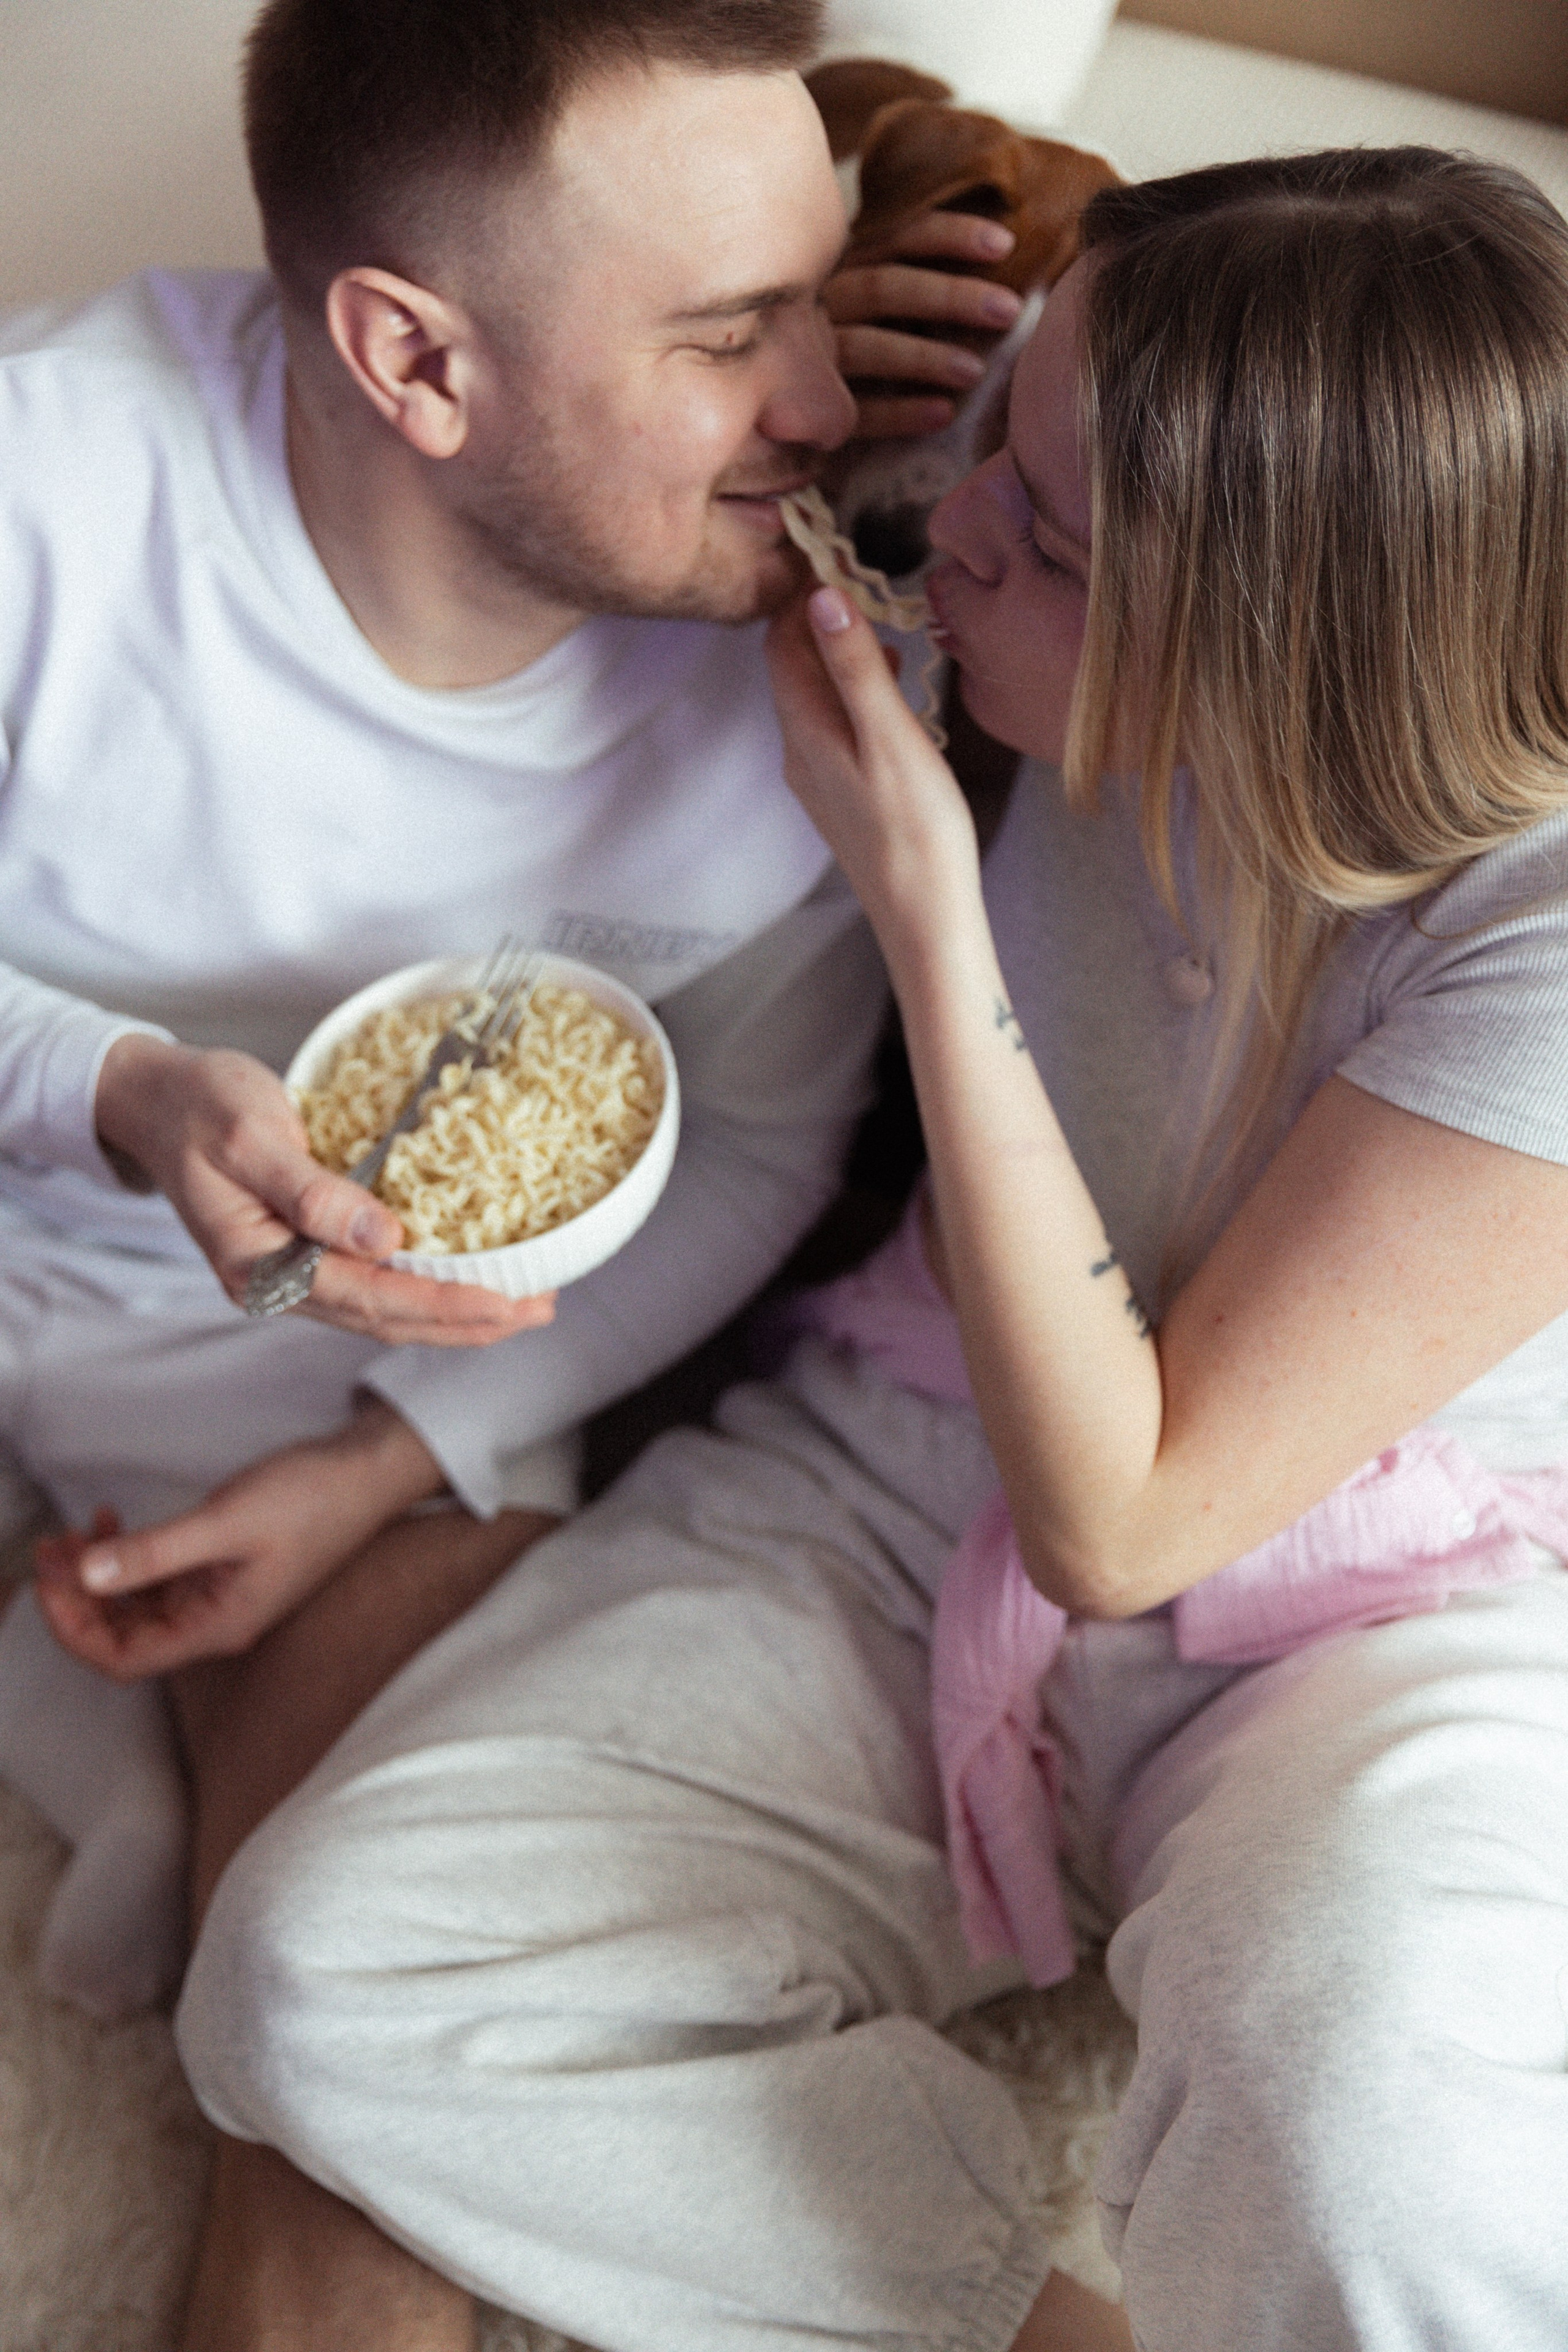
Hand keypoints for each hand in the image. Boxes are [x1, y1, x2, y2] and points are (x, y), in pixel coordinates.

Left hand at [33, 1401, 447, 1677]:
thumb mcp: (226, 1521)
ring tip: (72, 1532)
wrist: (367, 1472)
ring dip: (97, 1576)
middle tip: (51, 1550)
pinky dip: (125, 1559)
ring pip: (135, 1607)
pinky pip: (157, 1581)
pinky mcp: (222, 1571)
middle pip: (123, 1637)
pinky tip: (112, 1524)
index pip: (124, 1659)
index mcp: (219, 1626)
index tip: (49, 1581)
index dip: (75, 1629)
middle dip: (78, 1599)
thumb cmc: (311, 1498)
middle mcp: (215, 1623)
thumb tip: (88, 1575)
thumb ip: (156, 1552)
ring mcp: (219, 1598)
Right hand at [95, 1034, 556, 1345]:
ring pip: (384, 1311)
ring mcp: (290, 1274)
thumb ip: (313, 1191)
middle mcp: (276, 1284)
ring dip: (453, 1312)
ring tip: (521, 1303)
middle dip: (466, 1321)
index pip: (368, 1300)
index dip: (442, 1305)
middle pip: (385, 1320)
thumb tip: (384, 1238)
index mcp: (259, 1265)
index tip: (507, 1302)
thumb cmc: (199, 1106)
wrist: (156, 1098)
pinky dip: (426, 1287)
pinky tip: (467, 1278)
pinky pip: (374, 1284)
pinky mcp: (304, 1253)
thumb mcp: (251, 1135)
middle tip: (539, 1308)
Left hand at [765, 585, 979, 937]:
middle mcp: (799, 751)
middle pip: (793, 666)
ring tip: (887, 631)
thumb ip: (856, 667)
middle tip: (866, 582)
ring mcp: (818, 776)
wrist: (924, 916)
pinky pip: (835, 724)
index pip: (780, 643)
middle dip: (821, 619)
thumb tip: (824, 598)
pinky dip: (856, 692)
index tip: (836, 557)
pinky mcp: (842, 793)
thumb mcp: (890, 737)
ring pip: (815, 695)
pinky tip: (894, 690)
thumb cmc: (916, 830)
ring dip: (843, 656)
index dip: (801, 595)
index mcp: (804, 731)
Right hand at [826, 212, 1023, 440]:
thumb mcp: (863, 294)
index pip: (899, 238)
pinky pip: (854, 410)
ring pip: (867, 347)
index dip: (952, 236)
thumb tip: (998, 262)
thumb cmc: (840, 340)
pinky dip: (900, 412)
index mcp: (841, 264)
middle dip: (950, 297)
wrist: (764, 401)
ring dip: (925, 357)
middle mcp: (819, 301)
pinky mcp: (804, 408)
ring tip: (976, 372)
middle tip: (1009, 310)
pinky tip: (944, 415)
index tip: (1006, 245)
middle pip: (885, 288)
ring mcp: (806, 354)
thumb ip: (907, 277)